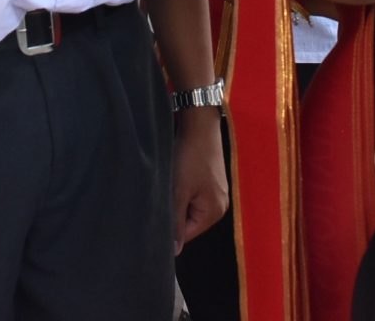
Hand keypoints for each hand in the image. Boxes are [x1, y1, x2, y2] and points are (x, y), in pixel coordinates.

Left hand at [172, 107, 227, 251]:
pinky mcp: (212, 180)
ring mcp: (217, 192)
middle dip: (173, 212)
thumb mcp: (178, 191)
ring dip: (177, 199)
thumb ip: (176, 223)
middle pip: (189, 222)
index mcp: (214, 212)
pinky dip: (183, 189)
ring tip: (169, 183)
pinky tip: (176, 176)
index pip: (186, 235)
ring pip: (189, 207)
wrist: (200, 123)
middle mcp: (220, 205)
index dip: (168, 228)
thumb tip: (174, 251)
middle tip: (161, 195)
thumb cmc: (190, 156)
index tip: (154, 215)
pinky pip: (194, 194)